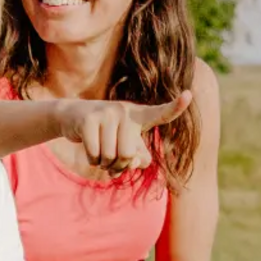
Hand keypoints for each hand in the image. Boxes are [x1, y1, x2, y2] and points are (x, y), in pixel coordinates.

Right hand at [54, 92, 192, 174]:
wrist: (72, 118)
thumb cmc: (106, 136)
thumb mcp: (126, 147)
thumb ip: (138, 159)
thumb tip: (134, 161)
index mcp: (139, 116)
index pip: (160, 113)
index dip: (175, 106)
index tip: (189, 95)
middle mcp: (125, 111)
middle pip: (128, 155)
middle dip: (118, 165)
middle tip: (111, 159)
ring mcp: (106, 113)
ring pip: (110, 157)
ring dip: (103, 164)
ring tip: (100, 153)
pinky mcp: (89, 120)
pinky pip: (94, 154)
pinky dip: (92, 160)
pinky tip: (90, 149)